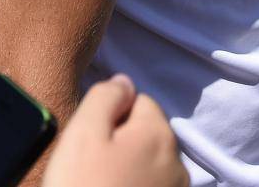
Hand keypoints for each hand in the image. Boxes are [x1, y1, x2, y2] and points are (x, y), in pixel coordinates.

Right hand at [44, 74, 185, 186]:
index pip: (137, 100)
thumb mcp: (82, 133)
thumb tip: (124, 82)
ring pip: (148, 163)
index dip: (109, 115)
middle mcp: (176, 163)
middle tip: (91, 167)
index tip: (90, 142)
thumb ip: (105, 96)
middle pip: (145, 133)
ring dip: (127, 169)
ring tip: (99, 186)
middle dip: (120, 143)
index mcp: (158, 134)